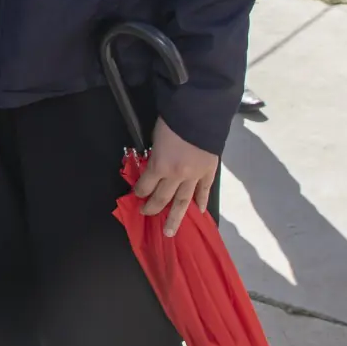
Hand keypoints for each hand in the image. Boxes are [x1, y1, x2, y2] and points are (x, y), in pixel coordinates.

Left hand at [133, 117, 218, 237]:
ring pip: (183, 202)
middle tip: (147, 214)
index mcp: (160, 166)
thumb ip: (155, 156)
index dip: (140, 191)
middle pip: (163, 198)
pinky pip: (204, 191)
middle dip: (153, 207)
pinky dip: (201, 202)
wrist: (200, 114)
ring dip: (175, 217)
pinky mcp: (209, 172)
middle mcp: (177, 176)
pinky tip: (199, 213)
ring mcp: (195, 176)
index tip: (136, 195)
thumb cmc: (172, 122)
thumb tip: (153, 166)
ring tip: (170, 231)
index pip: (146, 185)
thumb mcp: (155, 139)